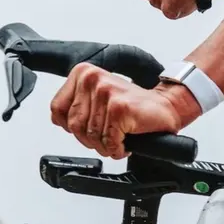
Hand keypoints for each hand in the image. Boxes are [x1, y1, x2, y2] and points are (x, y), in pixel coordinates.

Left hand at [49, 65, 194, 159]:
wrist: (165, 107)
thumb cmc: (134, 106)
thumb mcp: (96, 98)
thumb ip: (76, 105)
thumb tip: (59, 121)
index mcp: (83, 74)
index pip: (58, 110)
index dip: (72, 128)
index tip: (90, 129)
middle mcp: (92, 79)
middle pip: (74, 126)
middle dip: (91, 140)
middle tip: (107, 139)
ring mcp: (106, 93)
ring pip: (91, 135)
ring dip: (106, 146)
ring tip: (118, 140)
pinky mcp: (119, 109)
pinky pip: (109, 141)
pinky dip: (117, 149)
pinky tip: (125, 143)